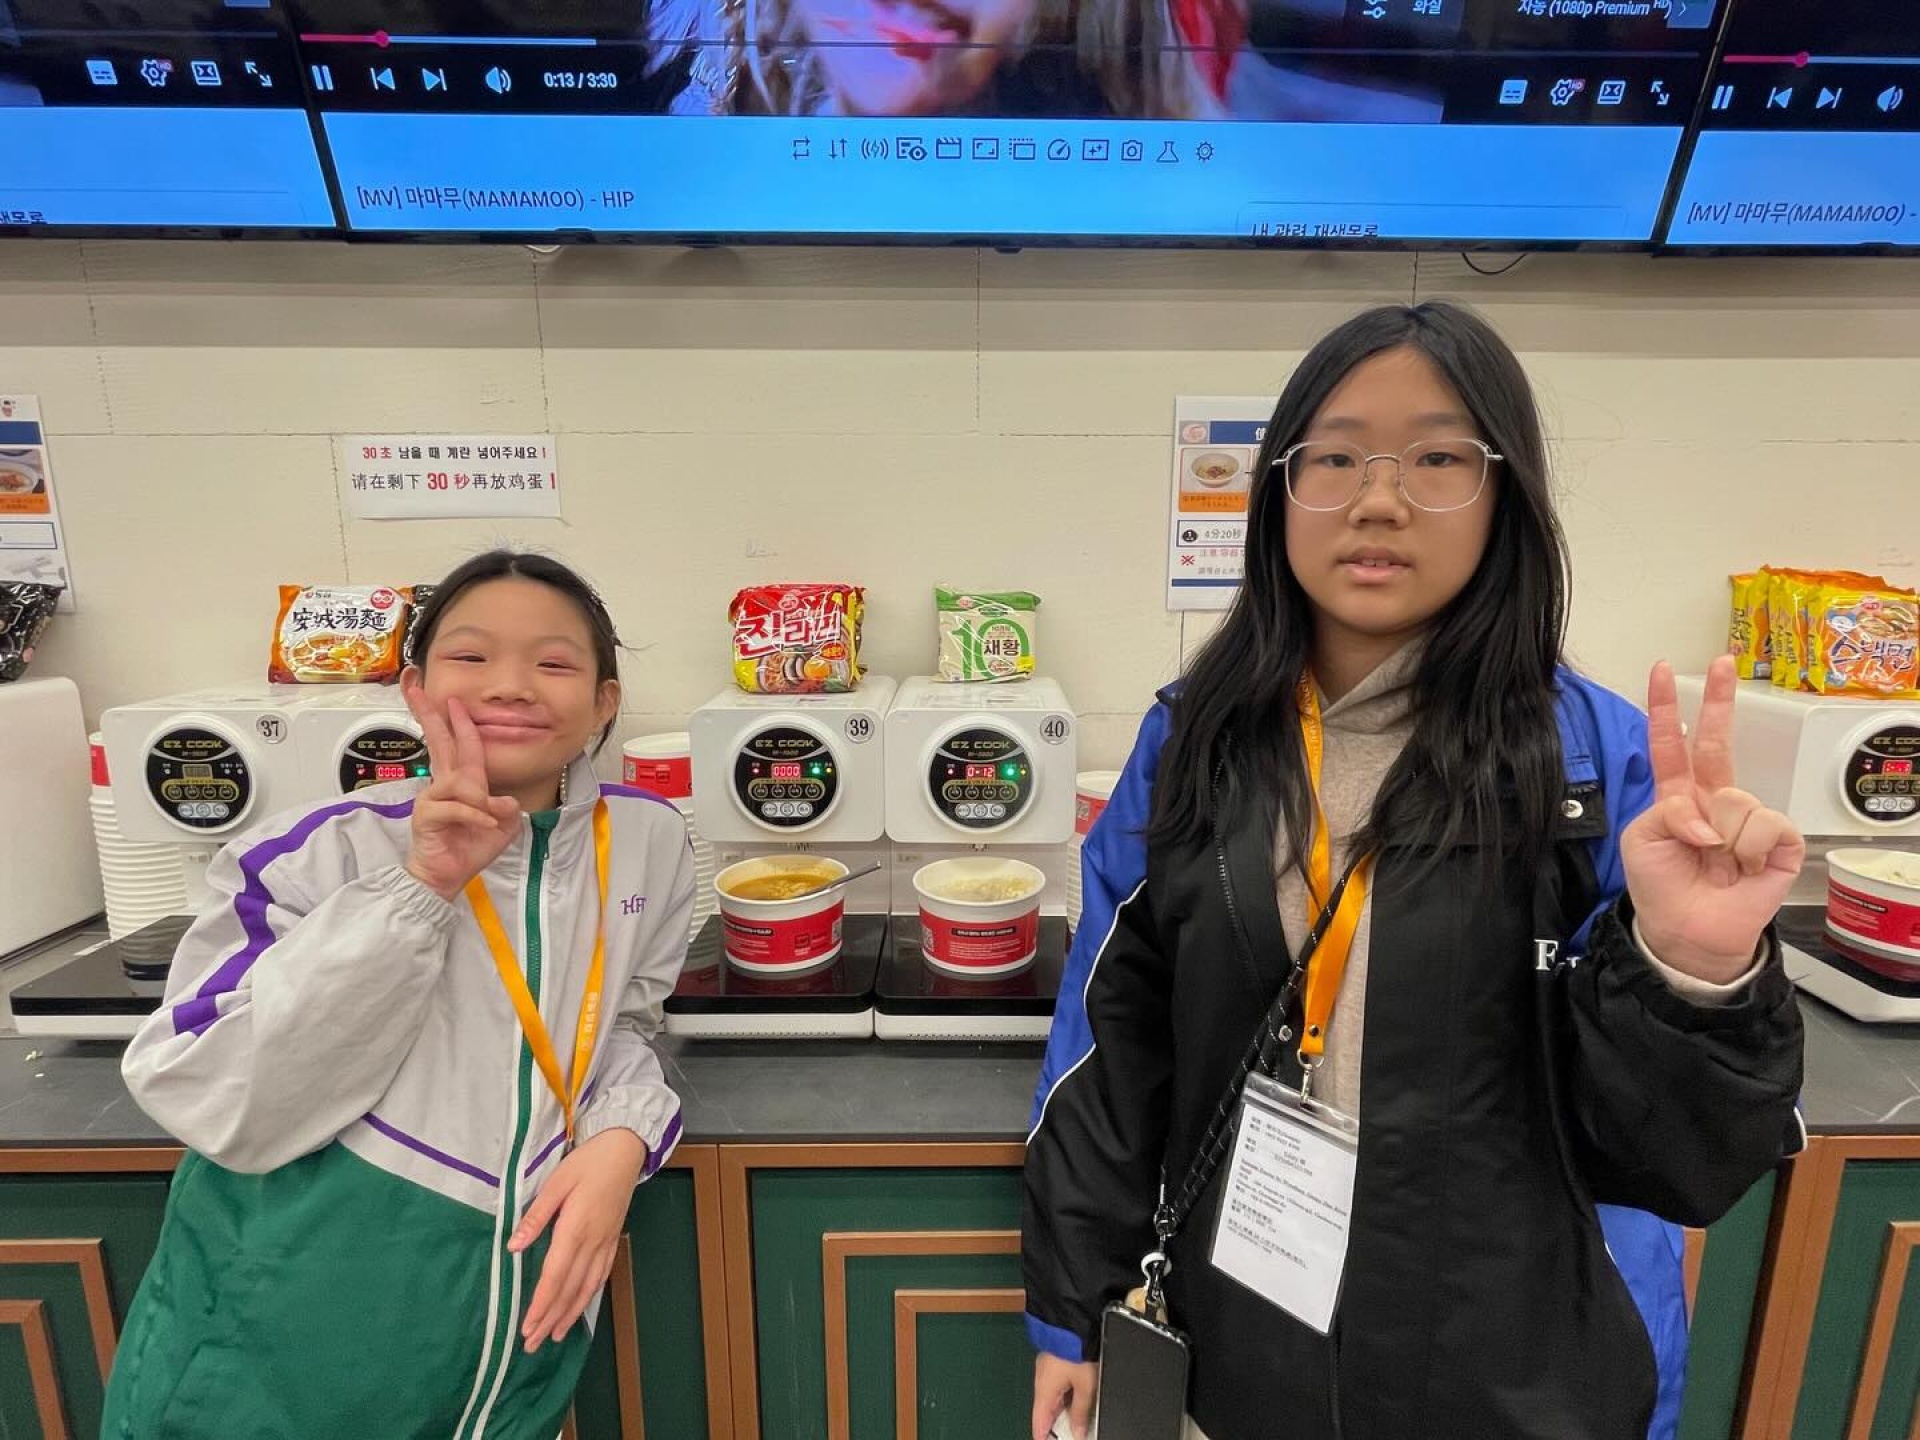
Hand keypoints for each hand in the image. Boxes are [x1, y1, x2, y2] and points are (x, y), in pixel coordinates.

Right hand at [400, 675, 519, 899]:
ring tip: (489, 819)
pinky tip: (486, 826)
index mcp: (461, 782)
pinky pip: (458, 807)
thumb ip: (506, 809)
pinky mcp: (427, 814)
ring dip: (480, 800)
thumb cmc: (470, 848)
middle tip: (420, 690)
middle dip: (430, 715)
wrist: (446, 875)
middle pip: (438, 742)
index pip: (459, 745)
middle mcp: (444, 784)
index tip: (451, 699)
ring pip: (460, 781)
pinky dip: (476, 817)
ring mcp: (432, 797)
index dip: (456, 722)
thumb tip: (502, 800)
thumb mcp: (502, 826)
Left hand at [510, 1128, 647, 1351]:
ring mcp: (606, 1242)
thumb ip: (536, 1216)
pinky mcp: (613, 1239)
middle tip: (532, 1344)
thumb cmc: (587, 1162)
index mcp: (576, 1228)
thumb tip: (513, 1246)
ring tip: (554, 1336)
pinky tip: (579, 1307)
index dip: (541, 1304)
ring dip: (569, 1314)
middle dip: (550, 1318)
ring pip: (587, 1287)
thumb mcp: (556, 1182)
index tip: (528, 1326)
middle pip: (570, 1289)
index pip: (555, 1275)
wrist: (625, 1149)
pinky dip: (588, 1296)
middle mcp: (593, 1242)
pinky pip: (601, 1275)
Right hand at [1032, 1353, 1096, 1439]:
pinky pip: (1056, 1385)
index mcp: (1044, 1392)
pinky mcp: (1054, 1360)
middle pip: (1046, 1412)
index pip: (1039, 1424)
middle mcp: (1041, 1382)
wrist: (1072, 1321)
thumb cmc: (1075, 1351)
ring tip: (1076, 1421)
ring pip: (1053, 1398)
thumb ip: (1080, 1411)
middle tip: (1068, 1434)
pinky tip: (1075, 1399)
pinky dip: (1064, 1396)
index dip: (1044, 1437)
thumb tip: (1078, 1431)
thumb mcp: (1085, 1386)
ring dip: (1062, 1410)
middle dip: (1056, 1425)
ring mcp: (1047, 1370)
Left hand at [1622, 657, 1805, 983]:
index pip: (1670, 745)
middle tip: (1723, 662)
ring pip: (1733, 799)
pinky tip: (1743, 869)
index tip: (1662, 671)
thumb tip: (1708, 818)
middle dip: (1719, 700)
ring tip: (1716, 863)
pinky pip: (1762, 824)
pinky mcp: (1779, 841)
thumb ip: (1666, 812)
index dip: (1667, 710)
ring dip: (1718, 835)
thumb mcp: (1641, 842)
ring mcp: (1748, 818)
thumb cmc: (1661, 886)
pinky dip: (1746, 849)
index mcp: (1677, 795)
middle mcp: (1714, 800)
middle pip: (1716, 743)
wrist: (1687, 932)